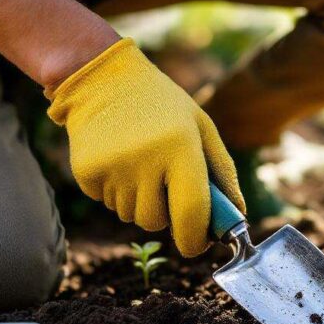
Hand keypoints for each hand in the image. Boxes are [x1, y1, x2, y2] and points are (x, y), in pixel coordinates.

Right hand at [46, 38, 243, 256]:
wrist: (100, 78)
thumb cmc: (162, 105)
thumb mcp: (201, 127)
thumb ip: (223, 172)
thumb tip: (238, 215)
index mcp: (180, 147)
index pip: (191, 212)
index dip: (196, 239)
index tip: (198, 245)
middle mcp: (145, 160)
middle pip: (157, 221)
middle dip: (165, 212)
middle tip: (164, 181)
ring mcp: (112, 168)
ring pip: (132, 216)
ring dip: (140, 201)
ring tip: (140, 163)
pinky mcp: (86, 173)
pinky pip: (108, 204)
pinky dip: (117, 191)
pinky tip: (118, 160)